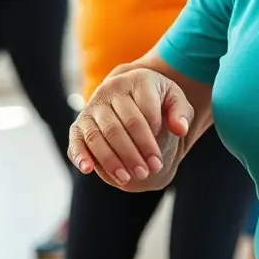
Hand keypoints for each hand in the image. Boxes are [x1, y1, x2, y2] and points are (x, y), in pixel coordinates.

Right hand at [68, 68, 194, 190]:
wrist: (135, 99)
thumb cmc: (159, 102)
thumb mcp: (175, 101)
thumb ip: (181, 112)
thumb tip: (180, 129)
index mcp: (138, 79)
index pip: (144, 111)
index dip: (151, 139)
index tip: (159, 160)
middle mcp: (111, 89)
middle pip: (120, 126)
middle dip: (133, 153)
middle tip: (146, 173)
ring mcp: (93, 106)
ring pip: (98, 135)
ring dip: (112, 160)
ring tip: (128, 179)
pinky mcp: (79, 123)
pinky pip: (77, 139)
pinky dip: (80, 154)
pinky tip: (88, 170)